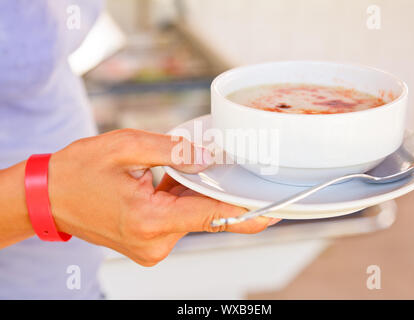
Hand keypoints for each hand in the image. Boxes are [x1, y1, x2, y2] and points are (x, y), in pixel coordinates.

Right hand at [48, 129, 278, 265]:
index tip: (274, 212)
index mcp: (148, 218)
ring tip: (159, 174)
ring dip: (189, 194)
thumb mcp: (125, 147)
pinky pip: (176, 221)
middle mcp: (153, 242)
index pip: (211, 215)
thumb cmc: (79, 170)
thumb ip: (172, 150)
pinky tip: (159, 185)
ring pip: (190, 217)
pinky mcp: (148, 246)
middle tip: (213, 171)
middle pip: (204, 215)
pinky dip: (177, 202)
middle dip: (213, 192)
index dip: (246, 212)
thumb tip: (207, 157)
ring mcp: (150, 248)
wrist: (48, 196)